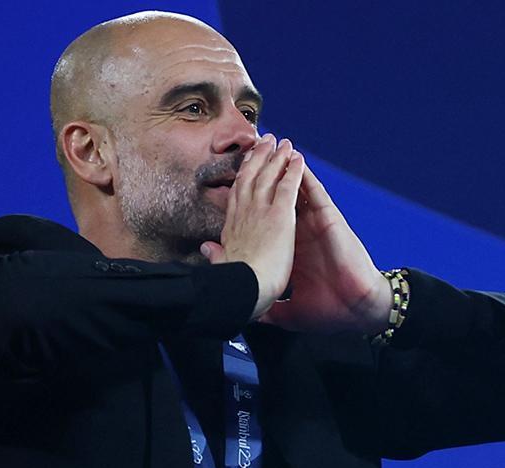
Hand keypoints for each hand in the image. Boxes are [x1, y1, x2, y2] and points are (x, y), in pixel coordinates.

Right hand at [200, 134, 303, 319]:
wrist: (246, 289)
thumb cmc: (235, 285)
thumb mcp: (220, 265)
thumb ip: (215, 254)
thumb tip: (206, 248)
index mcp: (232, 227)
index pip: (237, 194)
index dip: (242, 175)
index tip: (246, 162)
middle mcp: (244, 213)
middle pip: (250, 177)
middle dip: (258, 157)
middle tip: (265, 141)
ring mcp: (261, 211)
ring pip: (268, 176)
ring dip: (276, 157)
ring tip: (282, 142)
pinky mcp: (279, 215)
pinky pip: (287, 186)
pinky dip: (293, 170)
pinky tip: (298, 158)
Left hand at [257, 161, 390, 333]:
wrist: (353, 311)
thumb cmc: (325, 309)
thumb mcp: (284, 311)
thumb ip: (264, 307)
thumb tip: (246, 310)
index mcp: (287, 249)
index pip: (264, 220)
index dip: (250, 203)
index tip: (233, 190)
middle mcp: (298, 232)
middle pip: (275, 197)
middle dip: (263, 175)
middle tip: (249, 154)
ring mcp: (314, 224)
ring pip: (295, 189)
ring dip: (284, 167)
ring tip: (271, 146)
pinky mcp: (328, 221)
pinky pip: (315, 194)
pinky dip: (306, 177)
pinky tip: (297, 161)